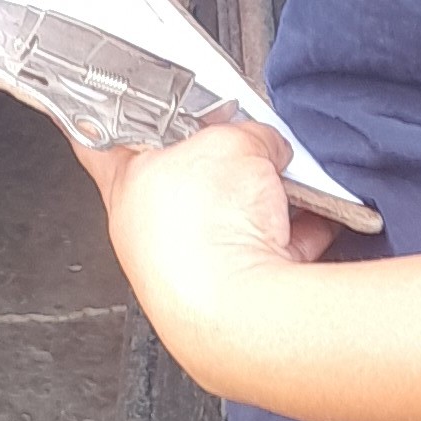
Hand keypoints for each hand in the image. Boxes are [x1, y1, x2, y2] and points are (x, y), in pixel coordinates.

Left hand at [72, 117, 334, 396]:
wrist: (243, 312)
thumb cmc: (204, 234)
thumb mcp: (232, 141)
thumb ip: (248, 132)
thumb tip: (266, 143)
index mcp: (126, 184)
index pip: (103, 139)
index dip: (113, 115)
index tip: (113, 108)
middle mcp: (151, 231)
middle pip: (190, 176)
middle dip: (228, 157)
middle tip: (250, 144)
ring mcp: (194, 266)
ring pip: (238, 214)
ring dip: (269, 196)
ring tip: (289, 181)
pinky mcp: (237, 292)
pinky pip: (274, 247)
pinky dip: (298, 231)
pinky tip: (318, 214)